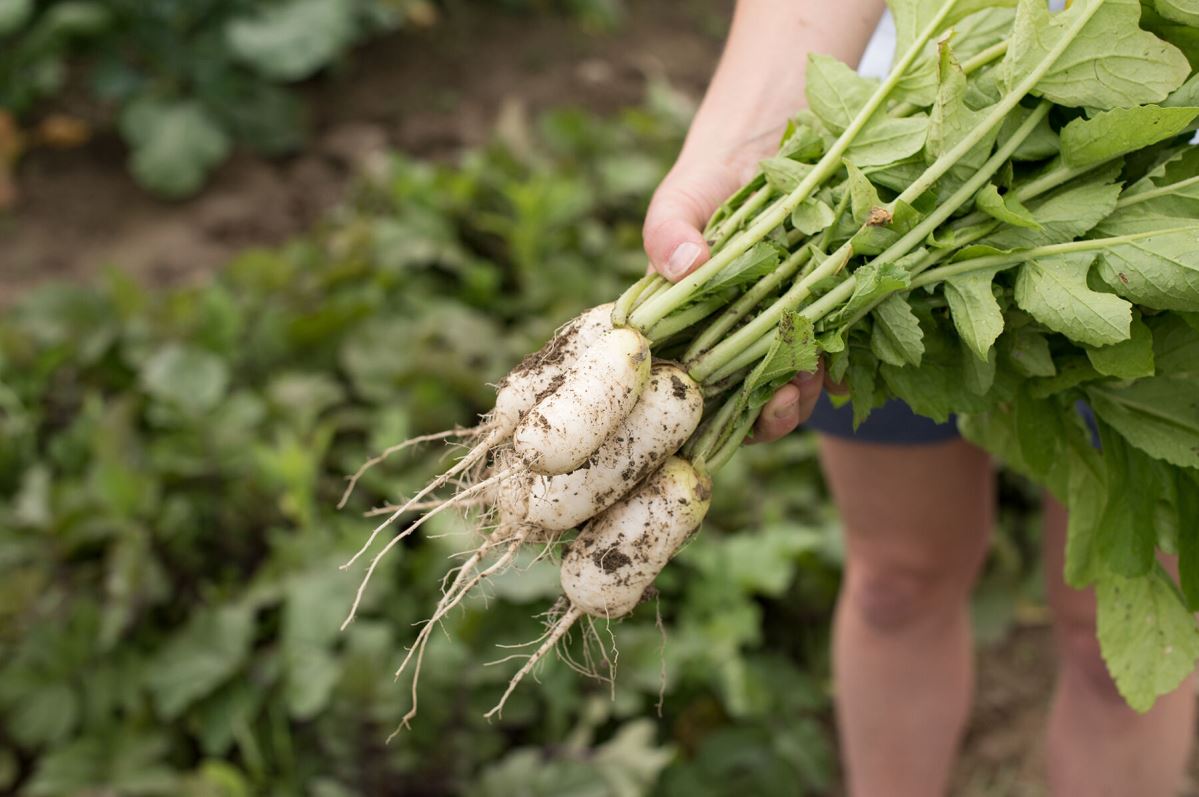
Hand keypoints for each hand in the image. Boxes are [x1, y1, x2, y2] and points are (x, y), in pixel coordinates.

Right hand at [644, 133, 826, 441]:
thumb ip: (668, 227)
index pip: (699, 383)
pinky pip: (845, 341)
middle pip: (751, 394)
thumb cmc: (719, 163)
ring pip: (798, 375)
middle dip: (771, 412)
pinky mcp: (838, 298)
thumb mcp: (685, 192)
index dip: (715, 411)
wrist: (781, 121)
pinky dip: (848, 356)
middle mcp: (743, 327)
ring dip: (807, 388)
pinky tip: (850, 358)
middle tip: (786, 400)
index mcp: (697, 319)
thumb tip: (682, 266)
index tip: (733, 412)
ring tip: (816, 377)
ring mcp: (792, 315)